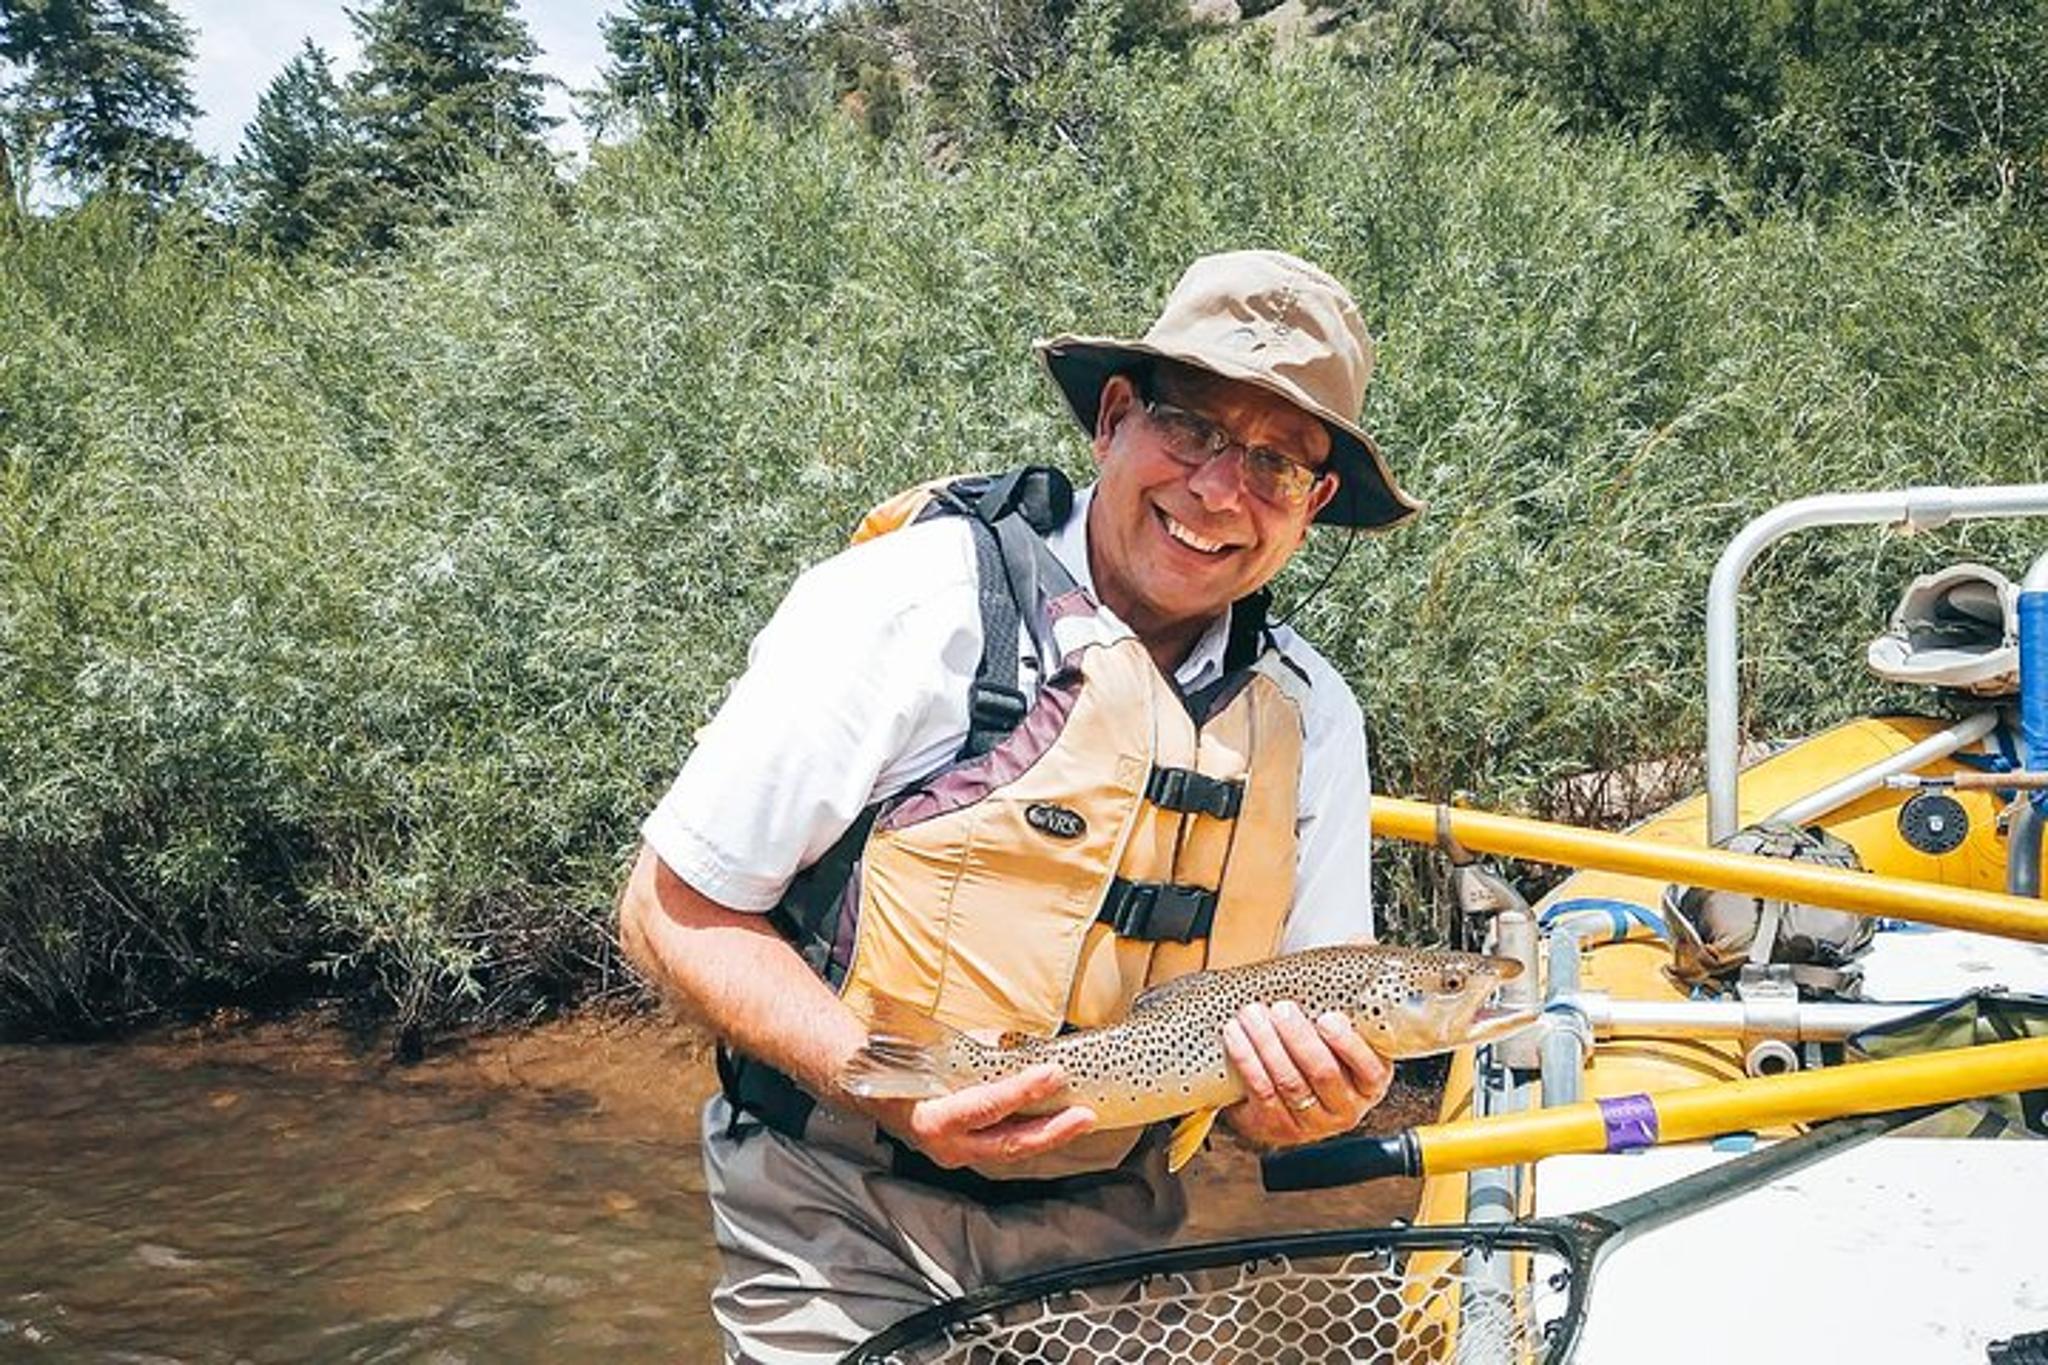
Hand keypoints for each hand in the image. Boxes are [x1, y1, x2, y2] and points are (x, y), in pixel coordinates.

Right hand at [864, 1063, 1097, 1169]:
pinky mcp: (970, 1153)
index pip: (987, 1106)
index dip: (1023, 1090)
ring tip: (1080, 1119)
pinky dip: (1032, 1135)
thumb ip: (976, 1050)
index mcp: (934, 1119)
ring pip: (1011, 1150)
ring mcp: (960, 1154)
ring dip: (1049, 1135)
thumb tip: (1017, 1043)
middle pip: (1008, 1143)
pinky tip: (1056, 1123)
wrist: (873, 1094)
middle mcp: (948, 1146)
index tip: (1053, 1073)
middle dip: (1051, 1130)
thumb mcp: (933, 1052)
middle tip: (1084, 1115)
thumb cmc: (902, 1068)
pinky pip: (1006, 1146)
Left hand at [1220, 1000, 1391, 1149]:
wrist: (1284, 1095)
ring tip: (1252, 1015)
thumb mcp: (1338, 1039)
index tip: (1327, 1019)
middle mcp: (1346, 1109)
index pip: (1368, 1068)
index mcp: (1370, 1084)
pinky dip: (1247, 1060)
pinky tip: (1236, 1036)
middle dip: (1298, 1037)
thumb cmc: (1317, 1052)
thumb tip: (1322, 975)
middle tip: (1281, 1009)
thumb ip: (1337, 1017)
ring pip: (1289, 1081)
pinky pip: (1261, 1091)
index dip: (1347, 1044)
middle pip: (1323, 1072)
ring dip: (1266, 1043)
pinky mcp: (1279, 1127)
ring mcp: (1313, 1123)